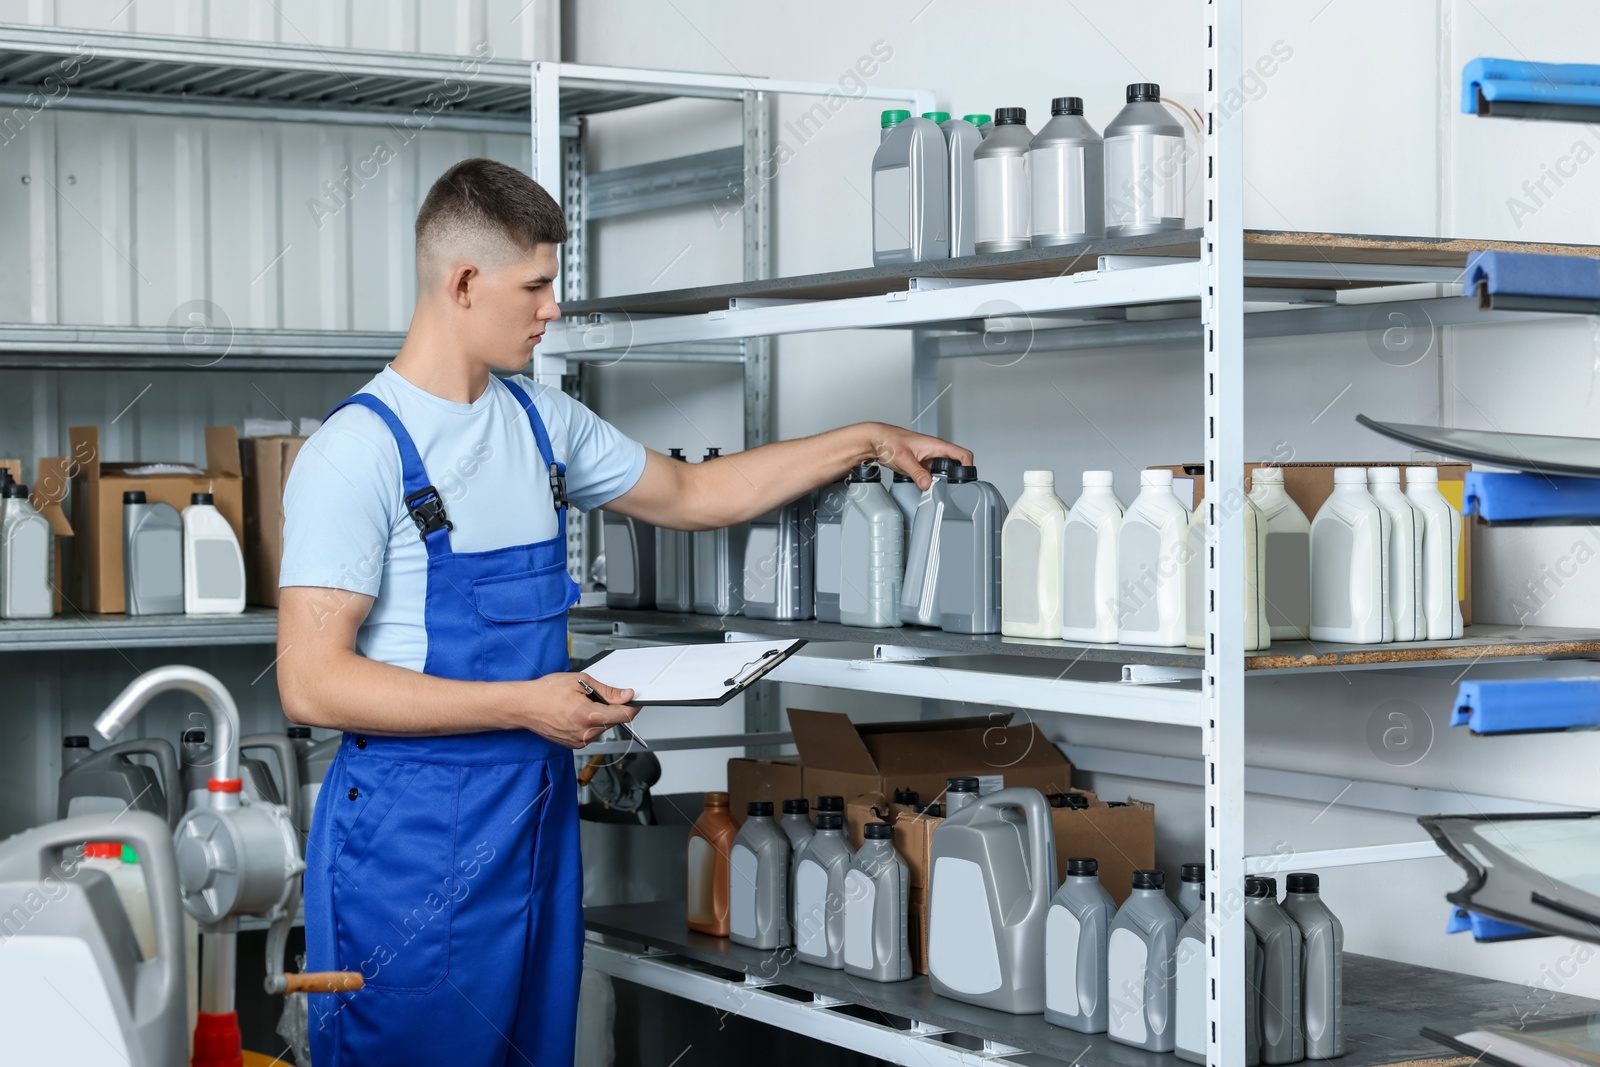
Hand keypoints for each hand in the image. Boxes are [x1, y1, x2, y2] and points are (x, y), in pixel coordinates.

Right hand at [513, 672, 638, 748]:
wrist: (524, 706)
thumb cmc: (546, 693)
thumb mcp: (580, 682)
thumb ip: (607, 691)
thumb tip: (625, 695)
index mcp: (589, 717)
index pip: (624, 715)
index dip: (632, 706)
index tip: (634, 700)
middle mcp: (585, 733)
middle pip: (613, 721)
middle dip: (611, 708)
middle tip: (595, 696)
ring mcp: (579, 742)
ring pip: (602, 728)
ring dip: (599, 716)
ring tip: (580, 704)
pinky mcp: (573, 745)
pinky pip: (591, 734)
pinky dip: (589, 723)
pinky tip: (575, 714)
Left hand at [863, 423, 973, 489]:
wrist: (875, 441)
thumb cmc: (888, 440)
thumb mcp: (904, 458)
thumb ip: (917, 473)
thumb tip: (928, 485)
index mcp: (936, 445)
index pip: (962, 454)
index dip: (968, 467)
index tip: (966, 480)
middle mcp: (935, 452)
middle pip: (955, 466)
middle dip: (955, 478)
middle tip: (952, 490)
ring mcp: (928, 459)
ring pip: (943, 473)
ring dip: (942, 482)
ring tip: (939, 492)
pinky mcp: (921, 466)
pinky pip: (932, 476)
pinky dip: (932, 484)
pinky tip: (927, 490)